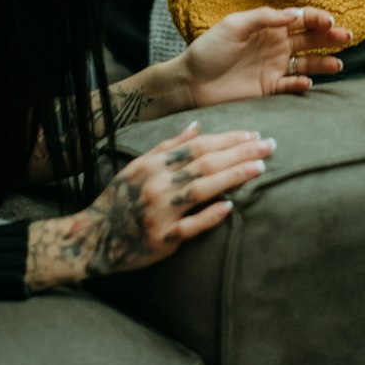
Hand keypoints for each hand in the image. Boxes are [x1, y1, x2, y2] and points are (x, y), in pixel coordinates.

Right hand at [24, 123, 274, 289]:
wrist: (94, 236)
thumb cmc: (121, 198)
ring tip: (259, 169)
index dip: (228, 139)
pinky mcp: (162, 239)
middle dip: (240, 153)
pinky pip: (190, 226)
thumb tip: (197, 125)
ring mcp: (160, 211)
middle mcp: (158, 184)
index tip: (254, 135)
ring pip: (201, 189)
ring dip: (233, 177)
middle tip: (269, 146)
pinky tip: (231, 206)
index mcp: (155, 164)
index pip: (199, 146)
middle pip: (205, 163)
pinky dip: (211, 215)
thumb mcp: (140, 165)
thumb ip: (169, 145)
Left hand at [183, 6, 351, 104]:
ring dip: (323, 62)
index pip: (300, 19)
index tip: (329, 22)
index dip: (317, 18)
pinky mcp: (268, 88)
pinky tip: (308, 82)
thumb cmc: (208, 49)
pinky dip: (302, 84)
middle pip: (309, 40)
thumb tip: (294, 13)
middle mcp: (275, 45)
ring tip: (339, 64)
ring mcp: (273, 67)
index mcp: (268, 27)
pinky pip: (291, 85)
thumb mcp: (233, 25)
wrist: (190, 82)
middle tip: (347, 37)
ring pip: (306, 63)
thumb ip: (264, 17)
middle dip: (330, 37)